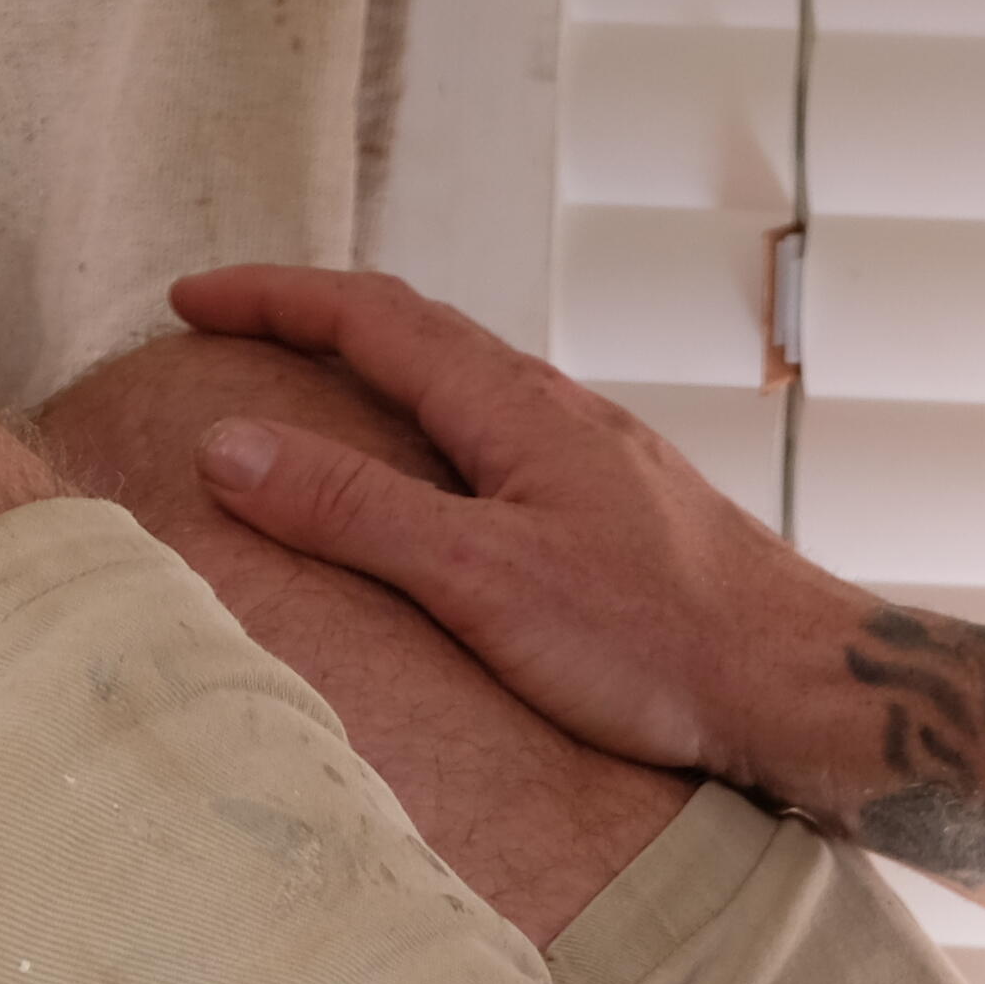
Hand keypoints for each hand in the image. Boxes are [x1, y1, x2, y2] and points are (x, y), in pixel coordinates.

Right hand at [168, 265, 874, 816]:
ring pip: (462, 382)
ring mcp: (589, 457)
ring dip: (373, 371)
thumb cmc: (655, 639)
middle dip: (313, 320)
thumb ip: (355, 509)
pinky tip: (423, 479)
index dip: (275, 299)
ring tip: (301, 392)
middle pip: (418, 333)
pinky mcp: (611, 509)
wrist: (797, 684)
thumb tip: (225, 443)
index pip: (373, 317)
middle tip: (226, 327)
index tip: (187, 300)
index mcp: (517, 407)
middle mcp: (556, 411)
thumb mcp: (481, 576)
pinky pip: (495, 437)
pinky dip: (425, 429)